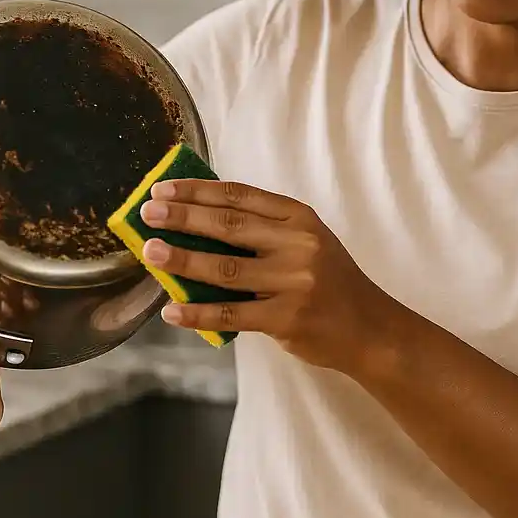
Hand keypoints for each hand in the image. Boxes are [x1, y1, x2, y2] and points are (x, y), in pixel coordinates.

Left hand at [139, 179, 407, 376]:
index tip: (163, 188)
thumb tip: (196, 222)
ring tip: (151, 252)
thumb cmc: (329, 282)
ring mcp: (293, 282)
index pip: (239, 196)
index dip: (197, 190)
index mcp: (299, 218)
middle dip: (182, 217)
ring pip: (225, 268)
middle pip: (228, 226)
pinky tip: (172, 311)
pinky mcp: (286, 318)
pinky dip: (198, 313)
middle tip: (147, 212)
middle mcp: (298, 244)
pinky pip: (232, 314)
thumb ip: (263, 230)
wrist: (369, 329)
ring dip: (183, 260)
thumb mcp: (306, 242)